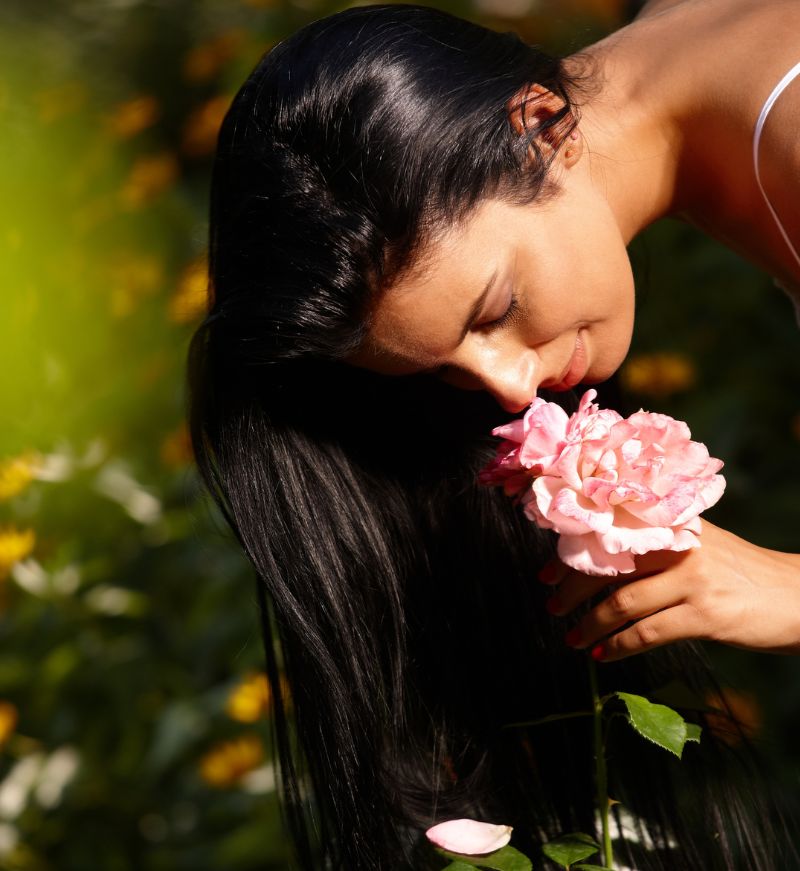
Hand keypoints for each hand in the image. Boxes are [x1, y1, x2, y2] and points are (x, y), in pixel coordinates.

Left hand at [540, 520, 799, 660]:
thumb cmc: (744, 573)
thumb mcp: (702, 547)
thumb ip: (659, 547)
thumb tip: (604, 562)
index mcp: (671, 527)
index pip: (608, 535)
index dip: (570, 555)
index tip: (545, 573)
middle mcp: (678, 547)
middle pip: (606, 566)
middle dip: (570, 590)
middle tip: (552, 608)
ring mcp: (691, 580)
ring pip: (620, 602)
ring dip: (589, 625)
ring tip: (573, 640)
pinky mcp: (704, 614)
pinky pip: (648, 632)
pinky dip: (619, 646)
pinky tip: (604, 655)